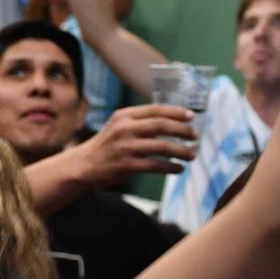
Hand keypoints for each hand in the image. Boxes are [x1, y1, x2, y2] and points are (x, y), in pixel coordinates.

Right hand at [68, 104, 196, 180]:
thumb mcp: (118, 126)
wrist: (83, 165)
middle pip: (161, 125)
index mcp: (124, 115)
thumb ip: (140, 122)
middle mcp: (124, 129)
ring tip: (192, 155)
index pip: (155, 109)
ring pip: (162, 146)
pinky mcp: (127, 165)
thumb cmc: (106, 146)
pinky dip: (171, 167)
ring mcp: (125, 147)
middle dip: (182, 130)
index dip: (176, 112)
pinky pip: (156, 165)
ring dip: (181, 151)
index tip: (191, 116)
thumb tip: (172, 123)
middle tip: (195, 136)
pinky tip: (179, 169)